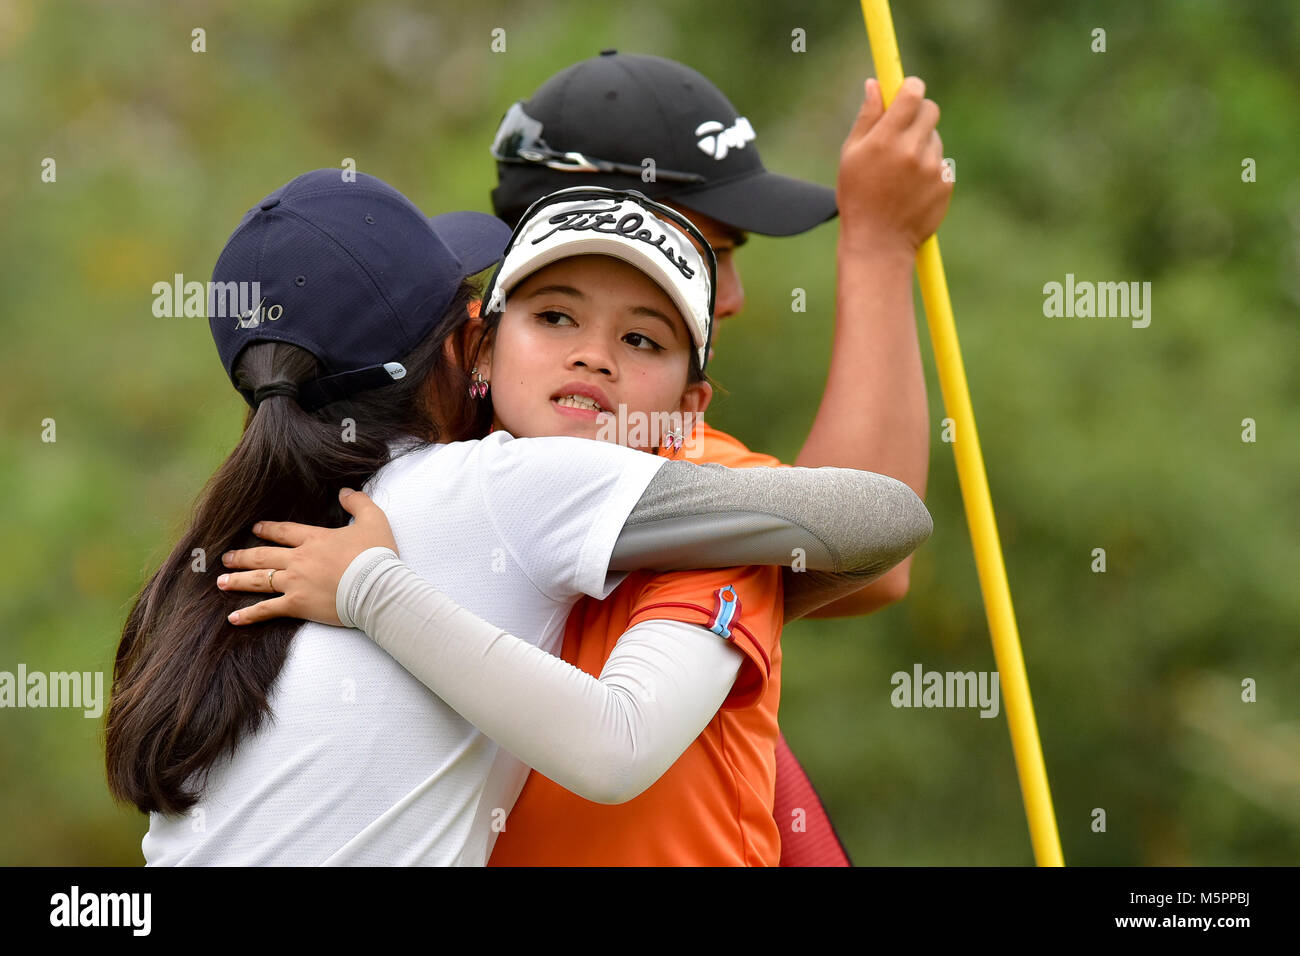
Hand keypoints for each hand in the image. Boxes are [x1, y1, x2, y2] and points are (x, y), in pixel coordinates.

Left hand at [218, 488, 397, 625]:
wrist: (376, 586)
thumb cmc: (377, 555)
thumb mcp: (374, 520)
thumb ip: (358, 502)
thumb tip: (345, 491)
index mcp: (315, 539)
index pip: (285, 532)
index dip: (268, 529)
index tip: (255, 529)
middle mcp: (299, 559)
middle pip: (264, 556)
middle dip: (243, 556)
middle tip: (227, 557)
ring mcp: (295, 582)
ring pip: (259, 580)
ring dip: (238, 580)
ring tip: (222, 581)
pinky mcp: (297, 604)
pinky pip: (267, 610)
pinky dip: (249, 614)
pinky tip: (233, 618)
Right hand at [837, 76, 953, 256]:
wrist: (879, 243)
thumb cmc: (858, 198)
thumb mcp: (852, 155)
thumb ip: (867, 117)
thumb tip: (874, 84)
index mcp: (885, 139)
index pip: (912, 93)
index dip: (910, 87)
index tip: (906, 90)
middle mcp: (912, 150)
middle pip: (930, 109)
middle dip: (919, 113)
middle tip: (904, 128)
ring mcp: (932, 167)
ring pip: (935, 138)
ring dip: (922, 145)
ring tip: (901, 172)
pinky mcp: (945, 183)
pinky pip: (941, 162)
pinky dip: (929, 169)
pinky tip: (912, 188)